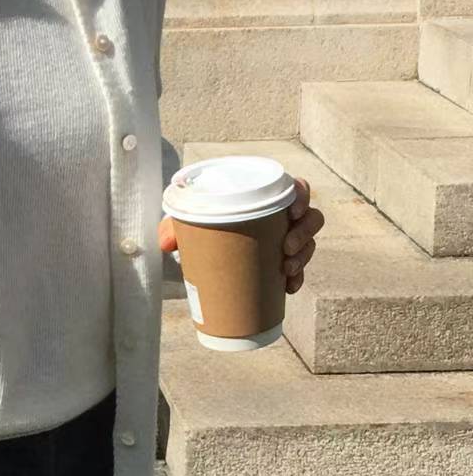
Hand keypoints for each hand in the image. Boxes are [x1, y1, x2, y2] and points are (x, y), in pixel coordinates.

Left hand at [158, 176, 325, 295]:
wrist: (200, 252)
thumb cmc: (199, 226)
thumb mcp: (186, 223)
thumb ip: (174, 226)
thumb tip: (166, 244)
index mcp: (264, 198)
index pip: (296, 188)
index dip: (302, 196)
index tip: (293, 211)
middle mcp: (281, 217)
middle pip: (310, 217)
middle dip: (304, 232)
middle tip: (285, 247)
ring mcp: (286, 240)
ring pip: (309, 243)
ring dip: (304, 256)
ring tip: (286, 269)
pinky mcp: (283, 263)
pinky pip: (299, 269)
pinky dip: (297, 279)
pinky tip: (289, 287)